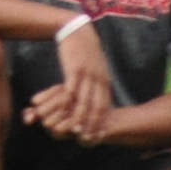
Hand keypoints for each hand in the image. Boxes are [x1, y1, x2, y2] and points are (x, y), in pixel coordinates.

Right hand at [25, 21, 116, 144]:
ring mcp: (87, 75)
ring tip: (76, 131)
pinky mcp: (74, 69)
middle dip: (93, 124)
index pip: (105, 105)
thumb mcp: (96, 66)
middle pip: (97, 107)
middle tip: (89, 139)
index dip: (102, 121)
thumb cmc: (84, 49)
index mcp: (104, 79)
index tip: (98, 135)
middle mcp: (98, 79)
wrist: (76, 30)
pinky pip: (71, 90)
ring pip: (85, 101)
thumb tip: (99, 94)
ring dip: (81, 118)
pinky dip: (69, 104)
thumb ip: (98, 81)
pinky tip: (65, 113)